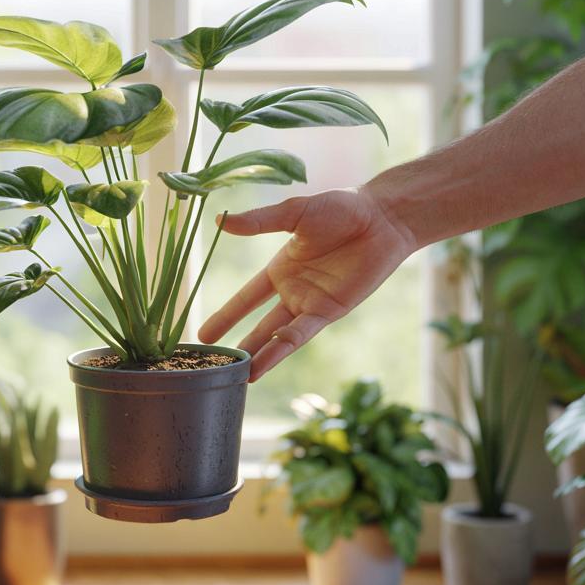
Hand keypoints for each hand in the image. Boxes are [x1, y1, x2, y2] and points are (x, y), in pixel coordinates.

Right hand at [199, 187, 415, 381]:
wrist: (381, 218)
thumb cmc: (341, 208)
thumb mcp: (294, 213)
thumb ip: (260, 221)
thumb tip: (221, 220)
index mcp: (280, 269)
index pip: (245, 298)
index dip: (226, 316)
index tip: (203, 336)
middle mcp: (293, 291)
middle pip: (258, 324)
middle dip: (238, 345)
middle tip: (213, 366)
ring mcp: (311, 304)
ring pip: (278, 336)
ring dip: (260, 355)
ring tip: (238, 376)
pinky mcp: (330, 311)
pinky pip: (301, 333)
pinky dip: (282, 347)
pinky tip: (264, 362)